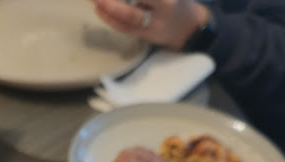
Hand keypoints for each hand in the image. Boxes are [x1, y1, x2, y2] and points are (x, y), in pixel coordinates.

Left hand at [90, 0, 209, 49]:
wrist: (190, 28)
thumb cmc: (177, 2)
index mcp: (167, 0)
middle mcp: (161, 12)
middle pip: (132, 11)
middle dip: (112, 3)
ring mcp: (152, 27)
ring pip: (127, 21)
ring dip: (109, 11)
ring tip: (95, 1)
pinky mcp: (145, 36)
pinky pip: (126, 29)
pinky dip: (112, 20)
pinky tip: (100, 11)